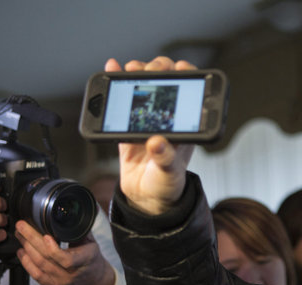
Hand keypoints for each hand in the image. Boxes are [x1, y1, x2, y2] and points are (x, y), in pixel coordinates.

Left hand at [15, 220, 114, 284]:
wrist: (94, 279)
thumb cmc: (91, 257)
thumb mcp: (91, 241)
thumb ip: (82, 227)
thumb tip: (82, 206)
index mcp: (85, 260)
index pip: (67, 259)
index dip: (53, 248)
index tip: (45, 235)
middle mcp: (72, 273)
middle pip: (47, 259)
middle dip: (31, 240)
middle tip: (22, 226)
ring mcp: (61, 281)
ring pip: (39, 265)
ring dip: (26, 248)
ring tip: (20, 235)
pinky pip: (36, 276)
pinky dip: (26, 263)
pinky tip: (22, 252)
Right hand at [105, 56, 195, 214]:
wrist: (146, 198)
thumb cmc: (165, 185)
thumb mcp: (169, 172)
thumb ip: (165, 158)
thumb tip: (156, 142)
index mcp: (183, 126)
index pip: (188, 92)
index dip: (186, 75)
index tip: (179, 68)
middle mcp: (167, 119)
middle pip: (165, 83)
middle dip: (158, 70)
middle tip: (148, 69)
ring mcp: (147, 120)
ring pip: (145, 87)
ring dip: (138, 73)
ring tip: (130, 69)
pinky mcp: (129, 126)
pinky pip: (124, 101)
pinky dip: (117, 84)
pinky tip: (112, 69)